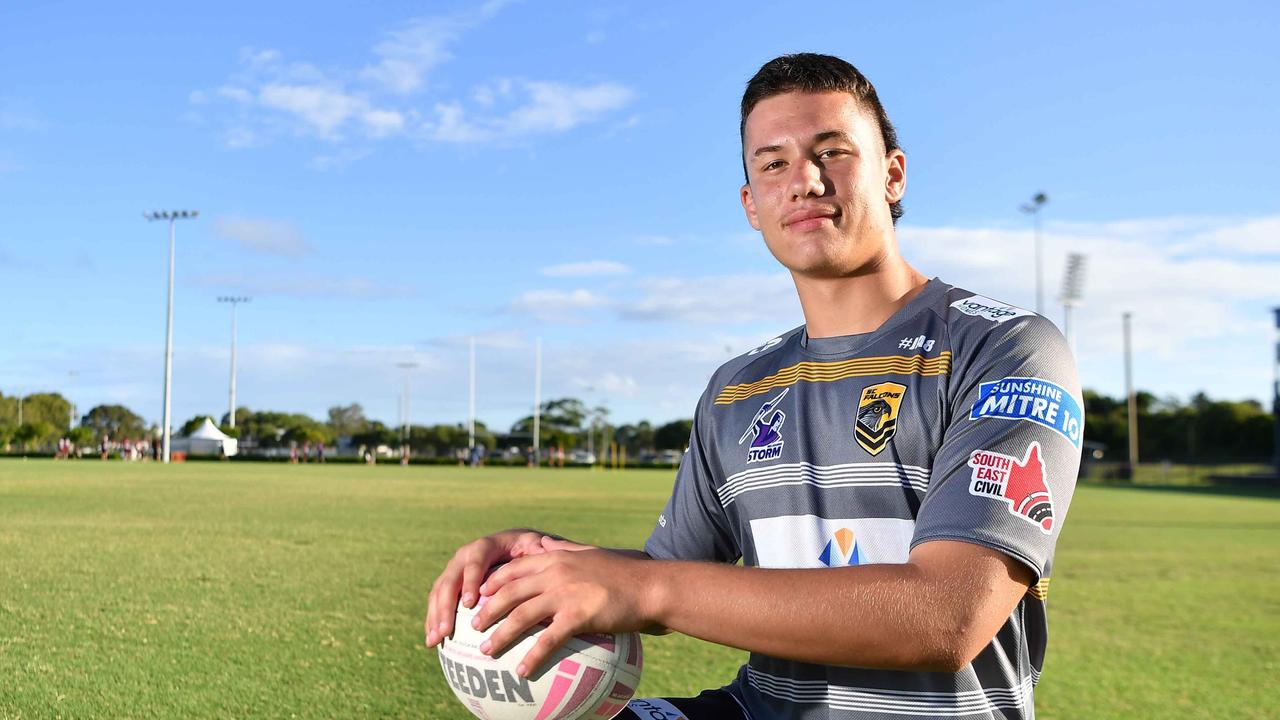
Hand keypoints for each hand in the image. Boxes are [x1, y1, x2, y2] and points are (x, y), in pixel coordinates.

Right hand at [425, 529, 552, 647]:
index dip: (470, 581)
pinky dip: (433, 620)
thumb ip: (539, 548)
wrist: (515, 548)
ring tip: (436, 640)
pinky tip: (433, 642)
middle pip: (450, 579)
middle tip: (447, 630)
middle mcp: (464, 556)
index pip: (475, 561)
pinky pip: (437, 601)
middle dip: (445, 605)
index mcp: (485, 546)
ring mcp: (454, 570)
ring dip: (435, 616)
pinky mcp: (450, 584)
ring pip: (439, 592)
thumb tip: (543, 551)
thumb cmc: (529, 549)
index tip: (469, 603)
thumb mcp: (535, 545)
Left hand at [470, 549, 656, 676]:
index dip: (493, 582)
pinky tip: (522, 671)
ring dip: (500, 635)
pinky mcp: (578, 615)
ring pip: (521, 615)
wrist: (649, 586)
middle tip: (472, 627)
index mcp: (556, 558)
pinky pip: (548, 640)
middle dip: (487, 610)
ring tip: (485, 651)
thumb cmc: (624, 572)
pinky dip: (532, 657)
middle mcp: (555, 573)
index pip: (514, 568)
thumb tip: (546, 544)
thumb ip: (565, 549)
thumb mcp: (590, 552)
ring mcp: (565, 594)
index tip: (478, 596)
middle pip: (510, 593)